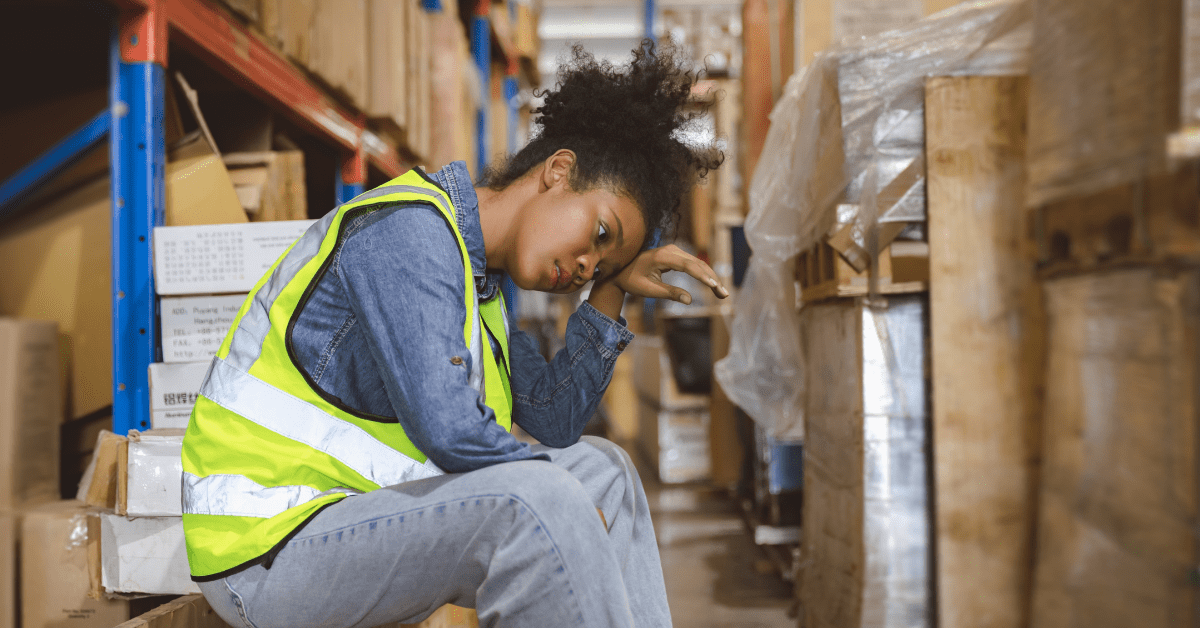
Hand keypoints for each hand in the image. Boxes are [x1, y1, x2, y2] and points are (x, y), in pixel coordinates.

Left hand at [609, 244, 729, 304]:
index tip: (714, 286)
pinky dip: (704, 274)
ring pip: (698, 264)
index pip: (688, 266)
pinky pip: (693, 264)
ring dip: (711, 278)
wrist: (620, 270)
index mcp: (662, 256)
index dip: (702, 277)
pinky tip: (713, 285)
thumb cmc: (631, 280)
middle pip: (697, 264)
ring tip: (722, 293)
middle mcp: (670, 250)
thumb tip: (689, 301)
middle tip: (724, 295)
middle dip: (712, 279)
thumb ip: (669, 293)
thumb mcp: (648, 290)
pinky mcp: (675, 254)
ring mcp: (673, 250)